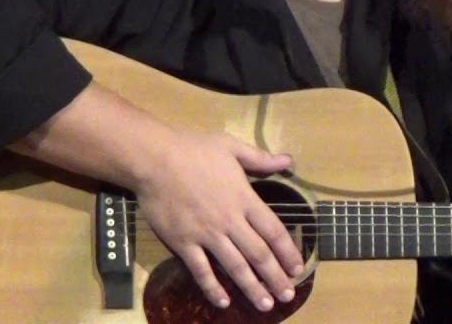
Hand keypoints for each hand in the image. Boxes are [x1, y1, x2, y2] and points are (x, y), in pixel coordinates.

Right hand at [134, 131, 302, 310]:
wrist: (154, 159)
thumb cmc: (193, 149)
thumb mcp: (231, 146)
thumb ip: (261, 158)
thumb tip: (288, 161)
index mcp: (244, 198)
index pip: (273, 231)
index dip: (288, 252)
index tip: (297, 268)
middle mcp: (229, 221)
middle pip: (258, 254)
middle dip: (275, 277)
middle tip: (288, 295)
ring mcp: (206, 234)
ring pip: (234, 266)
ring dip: (252, 287)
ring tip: (266, 304)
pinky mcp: (183, 243)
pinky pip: (201, 270)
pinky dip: (213, 288)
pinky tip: (224, 301)